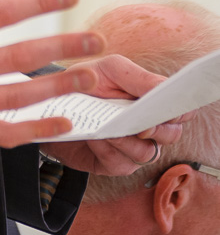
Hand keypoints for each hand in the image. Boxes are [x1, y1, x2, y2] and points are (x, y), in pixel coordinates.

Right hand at [0, 0, 104, 146]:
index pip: (4, 12)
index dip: (41, 1)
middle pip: (22, 56)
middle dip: (64, 46)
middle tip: (96, 40)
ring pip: (20, 96)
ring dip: (60, 87)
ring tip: (90, 77)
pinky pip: (4, 133)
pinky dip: (36, 130)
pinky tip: (63, 123)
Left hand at [39, 54, 187, 173]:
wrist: (53, 104)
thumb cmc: (85, 82)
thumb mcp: (109, 69)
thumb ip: (138, 78)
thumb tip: (164, 89)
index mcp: (151, 101)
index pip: (181, 112)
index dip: (179, 112)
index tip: (167, 108)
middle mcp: (148, 127)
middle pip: (171, 135)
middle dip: (156, 129)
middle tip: (139, 123)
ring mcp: (133, 148)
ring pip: (146, 153)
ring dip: (126, 140)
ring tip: (107, 127)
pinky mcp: (115, 164)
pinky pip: (121, 164)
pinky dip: (107, 150)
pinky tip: (95, 138)